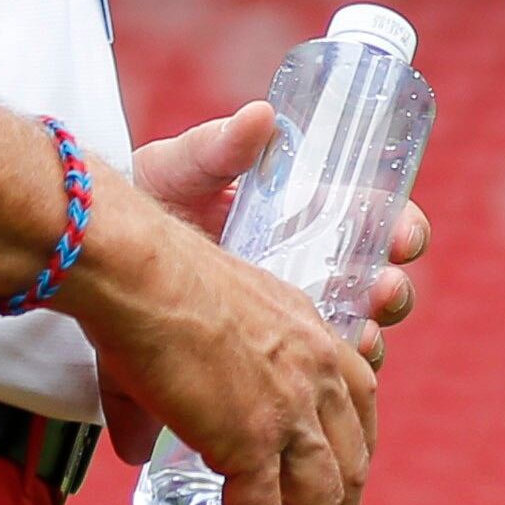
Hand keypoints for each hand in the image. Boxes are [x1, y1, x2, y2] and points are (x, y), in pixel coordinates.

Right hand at [63, 154, 379, 504]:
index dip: (346, 465)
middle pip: (349, 471)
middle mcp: (320, 374)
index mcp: (316, 339)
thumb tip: (134, 455)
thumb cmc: (148, 288)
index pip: (359, 414)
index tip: (324, 496)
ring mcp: (292, 410)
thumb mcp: (188, 337)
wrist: (136, 271)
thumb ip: (168, 398)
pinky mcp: (251, 441)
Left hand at [111, 102, 429, 397]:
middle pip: (375, 288)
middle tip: (383, 290)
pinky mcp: (261, 367)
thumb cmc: (149, 201)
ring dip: (369, 339)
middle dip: (392, 292)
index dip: (401, 230)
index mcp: (302, 217)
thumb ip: (220, 146)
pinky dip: (326, 388)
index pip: (373, 223)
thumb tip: (262, 117)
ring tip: (363, 337)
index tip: (404, 237)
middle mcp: (308, 268)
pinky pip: (309, 386)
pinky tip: (311, 381)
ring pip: (353, 339)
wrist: (99, 255)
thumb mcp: (181, 168)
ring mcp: (288, 322)